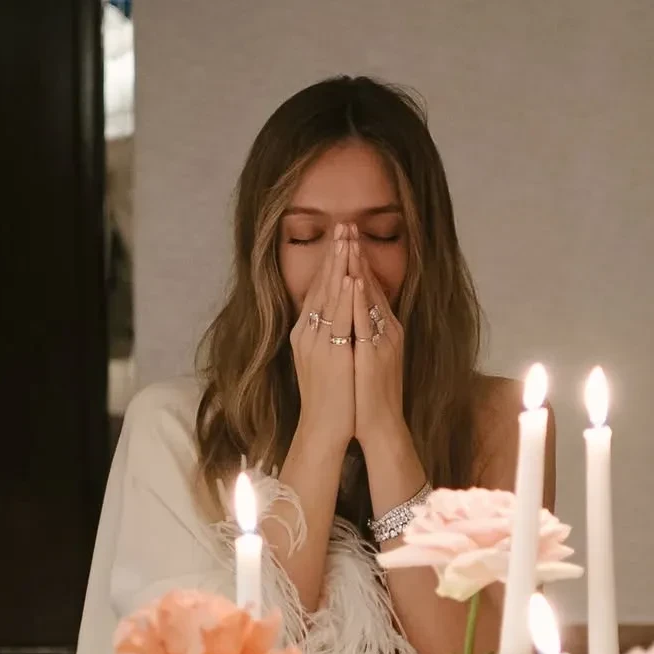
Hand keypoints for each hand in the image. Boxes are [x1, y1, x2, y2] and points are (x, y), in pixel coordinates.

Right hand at [289, 224, 354, 453]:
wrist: (323, 428)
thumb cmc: (329, 399)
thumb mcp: (322, 362)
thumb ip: (324, 338)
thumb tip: (333, 319)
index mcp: (303, 334)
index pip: (316, 290)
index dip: (328, 263)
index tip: (339, 239)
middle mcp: (305, 333)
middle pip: (320, 286)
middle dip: (333, 255)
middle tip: (344, 225)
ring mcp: (316, 342)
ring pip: (328, 296)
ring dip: (339, 266)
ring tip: (347, 238)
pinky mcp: (330, 354)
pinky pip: (338, 319)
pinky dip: (344, 296)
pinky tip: (350, 276)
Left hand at [348, 228, 406, 452]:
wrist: (378, 423)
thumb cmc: (368, 394)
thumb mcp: (365, 356)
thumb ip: (362, 333)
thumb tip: (351, 315)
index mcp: (384, 329)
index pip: (368, 288)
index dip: (357, 262)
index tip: (346, 237)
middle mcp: (387, 329)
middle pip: (370, 285)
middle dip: (357, 255)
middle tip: (347, 226)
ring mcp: (383, 340)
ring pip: (369, 298)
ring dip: (358, 268)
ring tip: (349, 241)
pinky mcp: (376, 354)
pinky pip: (366, 321)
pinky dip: (360, 299)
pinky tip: (354, 280)